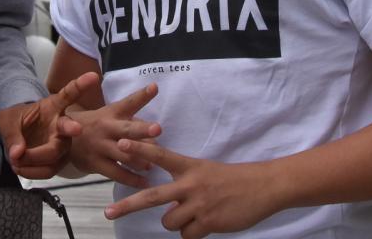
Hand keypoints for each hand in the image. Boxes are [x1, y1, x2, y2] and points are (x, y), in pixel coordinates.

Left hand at [0, 70, 97, 178]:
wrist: (16, 136)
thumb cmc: (16, 121)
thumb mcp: (8, 121)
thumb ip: (12, 135)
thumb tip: (17, 153)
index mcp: (52, 106)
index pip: (68, 94)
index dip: (81, 85)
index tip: (94, 76)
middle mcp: (61, 124)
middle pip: (67, 128)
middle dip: (71, 128)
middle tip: (76, 127)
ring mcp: (61, 144)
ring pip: (56, 154)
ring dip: (35, 160)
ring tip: (15, 160)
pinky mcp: (57, 161)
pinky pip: (49, 170)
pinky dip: (33, 172)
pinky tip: (19, 168)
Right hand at [66, 82, 161, 187]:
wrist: (63, 137)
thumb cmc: (95, 125)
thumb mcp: (108, 116)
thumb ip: (130, 123)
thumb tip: (154, 138)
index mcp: (112, 112)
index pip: (129, 103)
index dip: (142, 95)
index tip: (155, 87)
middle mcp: (106, 127)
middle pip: (126, 129)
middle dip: (142, 129)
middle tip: (158, 129)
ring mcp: (100, 146)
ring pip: (123, 154)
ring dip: (140, 159)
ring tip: (153, 163)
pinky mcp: (96, 163)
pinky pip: (117, 174)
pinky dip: (132, 179)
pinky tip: (145, 182)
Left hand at [104, 139, 281, 238]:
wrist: (262, 187)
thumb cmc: (232, 179)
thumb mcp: (205, 170)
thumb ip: (184, 180)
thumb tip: (167, 201)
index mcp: (189, 166)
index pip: (160, 155)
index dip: (139, 149)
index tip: (120, 142)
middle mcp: (191, 184)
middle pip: (152, 196)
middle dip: (127, 205)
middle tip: (108, 212)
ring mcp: (199, 204)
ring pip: (169, 221)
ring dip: (176, 222)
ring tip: (194, 214)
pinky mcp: (209, 222)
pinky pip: (187, 235)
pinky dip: (193, 233)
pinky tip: (206, 223)